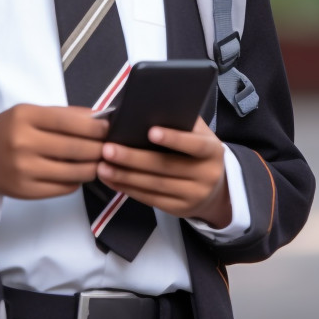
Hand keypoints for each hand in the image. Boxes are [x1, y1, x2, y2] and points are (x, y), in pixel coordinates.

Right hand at [0, 104, 108, 199]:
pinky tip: (77, 173)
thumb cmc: (7, 130)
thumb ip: (63, 115)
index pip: (70, 122)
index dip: (95, 127)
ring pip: (74, 172)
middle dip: (100, 148)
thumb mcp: (28, 113)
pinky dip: (77, 180)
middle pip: (76, 148)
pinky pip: (64, 188)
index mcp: (25, 117)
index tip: (108, 128)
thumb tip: (99, 118)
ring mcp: (24, 170)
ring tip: (98, 161)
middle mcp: (23, 143)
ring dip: (93, 167)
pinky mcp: (26, 192)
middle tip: (109, 147)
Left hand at [96, 116, 230, 227]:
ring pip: (155, 185)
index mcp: (212, 150)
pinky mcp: (180, 209)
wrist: (216, 190)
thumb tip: (145, 109)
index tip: (150, 131)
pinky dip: (128, 189)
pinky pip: (151, 199)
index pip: (194, 144)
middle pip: (166, 167)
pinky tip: (111, 179)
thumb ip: (180, 122)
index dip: (174, 139)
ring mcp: (194, 195)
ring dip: (125, 176)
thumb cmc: (198, 152)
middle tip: (108, 149)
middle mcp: (206, 174)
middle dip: (134, 158)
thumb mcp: (198, 135)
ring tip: (103, 166)